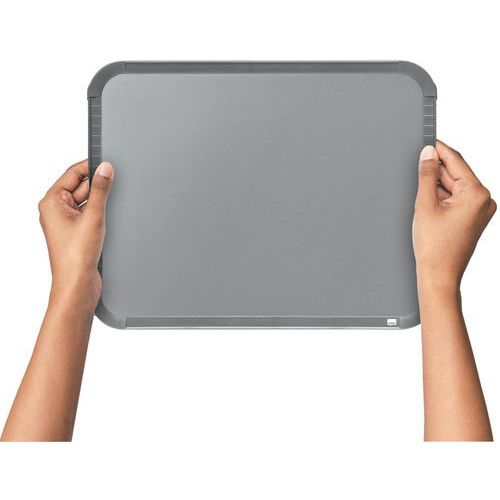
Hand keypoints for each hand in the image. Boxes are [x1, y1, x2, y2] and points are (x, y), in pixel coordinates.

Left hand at [38, 160, 113, 310]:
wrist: (78, 284)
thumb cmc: (75, 257)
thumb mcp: (93, 216)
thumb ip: (100, 190)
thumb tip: (105, 170)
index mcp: (51, 201)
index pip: (73, 173)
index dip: (91, 167)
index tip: (108, 164)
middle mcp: (56, 210)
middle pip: (82, 186)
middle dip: (98, 188)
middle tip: (112, 192)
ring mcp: (67, 221)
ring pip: (88, 201)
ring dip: (100, 204)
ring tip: (104, 217)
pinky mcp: (77, 232)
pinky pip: (91, 214)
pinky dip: (100, 215)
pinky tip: (106, 223)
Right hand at [413, 140, 495, 290]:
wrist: (439, 275)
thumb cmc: (435, 248)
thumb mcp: (425, 204)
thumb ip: (427, 174)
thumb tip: (428, 153)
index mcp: (477, 194)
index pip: (456, 161)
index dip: (439, 149)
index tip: (427, 140)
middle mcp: (485, 200)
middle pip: (455, 174)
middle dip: (435, 174)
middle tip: (417, 175)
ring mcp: (480, 210)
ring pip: (454, 187)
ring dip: (437, 189)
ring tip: (425, 207)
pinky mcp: (473, 218)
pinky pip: (456, 199)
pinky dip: (442, 199)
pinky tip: (430, 211)